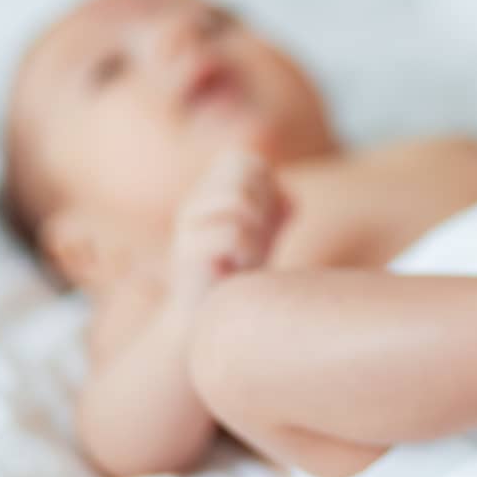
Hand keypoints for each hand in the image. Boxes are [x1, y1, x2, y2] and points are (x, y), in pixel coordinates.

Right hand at [168, 149, 287, 304]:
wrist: (207, 317)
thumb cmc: (239, 273)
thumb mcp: (266, 235)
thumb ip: (280, 209)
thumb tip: (289, 200)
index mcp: (211, 193)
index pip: (243, 159)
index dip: (266, 183)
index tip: (266, 218)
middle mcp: (196, 202)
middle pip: (243, 173)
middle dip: (264, 204)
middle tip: (259, 236)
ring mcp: (188, 225)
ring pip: (239, 201)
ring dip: (258, 231)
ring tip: (249, 255)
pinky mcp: (187, 252)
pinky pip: (232, 234)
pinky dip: (248, 251)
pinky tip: (240, 268)